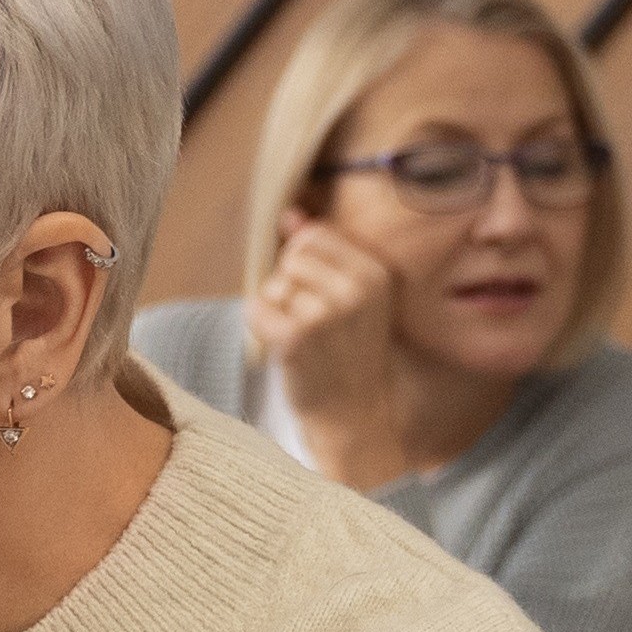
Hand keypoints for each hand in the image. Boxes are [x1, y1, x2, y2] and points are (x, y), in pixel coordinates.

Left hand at [249, 212, 407, 487]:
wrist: (353, 417)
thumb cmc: (348, 352)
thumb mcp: (351, 297)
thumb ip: (322, 251)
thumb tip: (289, 214)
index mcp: (376, 273)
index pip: (313, 237)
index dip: (304, 265)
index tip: (322, 299)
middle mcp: (357, 290)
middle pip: (291, 257)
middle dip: (290, 285)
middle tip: (312, 322)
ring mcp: (327, 314)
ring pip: (273, 285)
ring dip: (278, 310)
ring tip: (307, 340)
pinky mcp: (296, 338)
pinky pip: (255, 309)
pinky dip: (261, 328)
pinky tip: (285, 349)